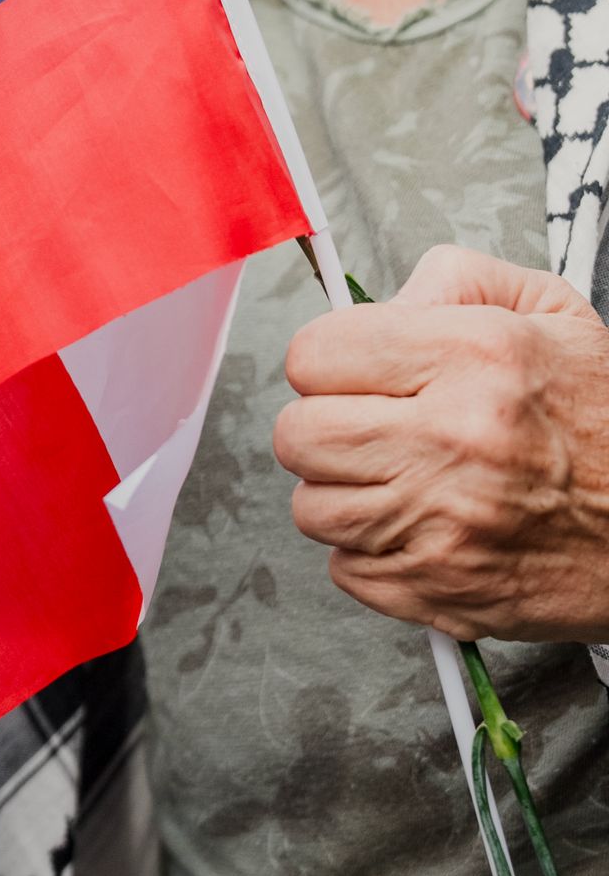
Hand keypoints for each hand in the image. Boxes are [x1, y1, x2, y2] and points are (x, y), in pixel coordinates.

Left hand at [274, 246, 608, 642]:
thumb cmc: (607, 417)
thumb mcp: (548, 310)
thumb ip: (449, 281)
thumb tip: (375, 307)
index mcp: (472, 357)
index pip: (315, 355)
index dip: (328, 359)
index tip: (354, 368)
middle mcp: (451, 441)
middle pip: (297, 435)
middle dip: (321, 424)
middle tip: (366, 423)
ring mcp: (444, 527)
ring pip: (312, 508)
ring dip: (342, 490)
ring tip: (396, 475)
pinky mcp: (444, 595)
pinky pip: (346, 571)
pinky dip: (370, 550)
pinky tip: (417, 525)